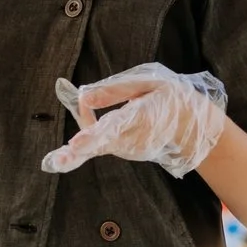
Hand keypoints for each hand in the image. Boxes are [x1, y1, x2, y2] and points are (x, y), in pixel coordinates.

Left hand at [41, 64, 226, 179]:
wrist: (192, 127)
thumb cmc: (169, 97)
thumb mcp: (150, 83)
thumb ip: (116, 90)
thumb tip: (83, 96)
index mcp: (142, 117)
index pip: (115, 127)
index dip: (95, 135)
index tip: (76, 143)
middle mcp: (134, 137)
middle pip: (102, 145)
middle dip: (77, 155)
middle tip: (54, 163)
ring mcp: (129, 148)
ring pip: (97, 147)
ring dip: (74, 153)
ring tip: (54, 161)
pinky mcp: (125, 152)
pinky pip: (101, 146)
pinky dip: (85, 144)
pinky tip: (71, 150)